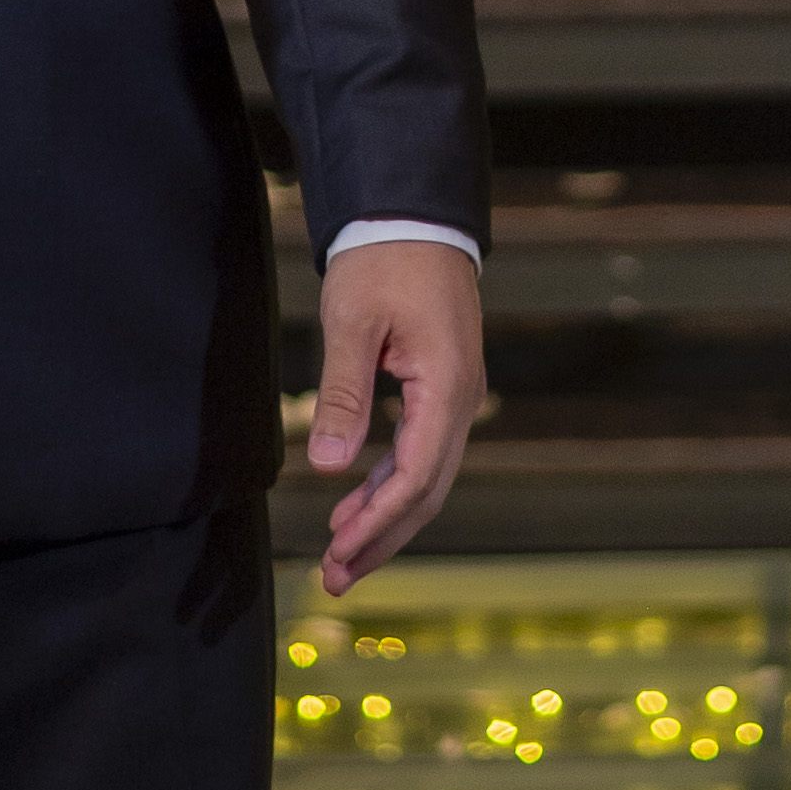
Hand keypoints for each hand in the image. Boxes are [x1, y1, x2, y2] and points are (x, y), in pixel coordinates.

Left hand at [309, 239, 486, 596]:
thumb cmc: (384, 258)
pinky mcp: (441, 387)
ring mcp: (455, 395)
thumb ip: (343, 394)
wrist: (414, 212)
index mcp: (446, 386)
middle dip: (382, 538)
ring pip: (427, 478)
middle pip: (428, 491)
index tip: (338, 550)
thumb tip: (329, 467)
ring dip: (385, 518)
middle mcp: (461, 399)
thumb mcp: (352, 321)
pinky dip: (390, 485)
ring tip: (341, 554)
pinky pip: (421, 452)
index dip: (377, 522)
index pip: (415, 477)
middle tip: (336, 576)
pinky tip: (356, 504)